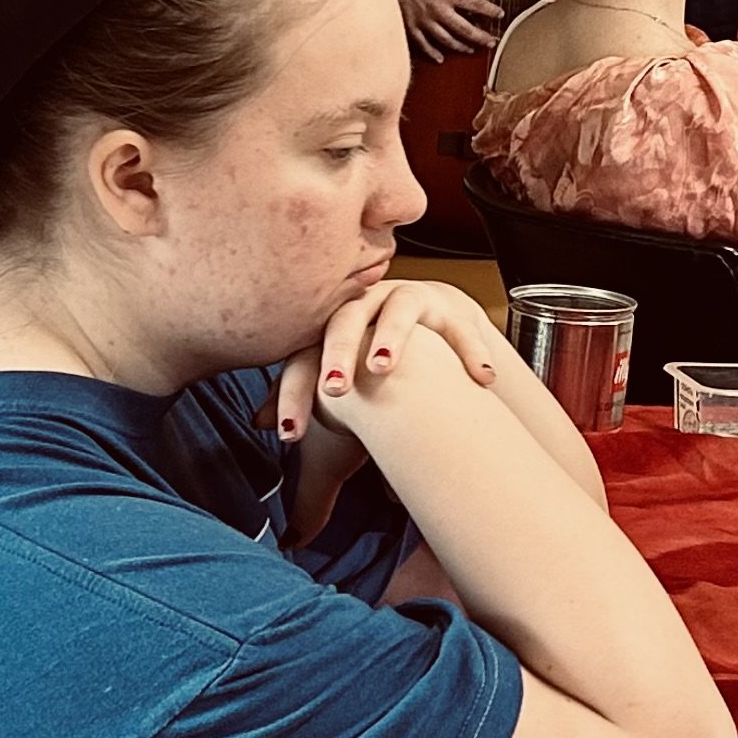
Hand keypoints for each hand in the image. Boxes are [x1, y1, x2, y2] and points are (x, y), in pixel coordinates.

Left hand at [276, 274, 507, 449]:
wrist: (425, 308)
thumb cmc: (368, 345)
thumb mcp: (333, 370)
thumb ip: (300, 395)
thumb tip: (258, 425)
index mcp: (329, 329)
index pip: (303, 360)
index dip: (293, 395)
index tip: (290, 436)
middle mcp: (364, 307)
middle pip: (343, 323)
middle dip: (338, 355)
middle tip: (334, 389)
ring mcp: (405, 301)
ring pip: (397, 310)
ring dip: (390, 337)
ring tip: (384, 367)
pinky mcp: (446, 305)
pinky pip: (458, 327)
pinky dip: (468, 352)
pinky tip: (480, 380)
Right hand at [382, 0, 501, 58]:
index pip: (476, 5)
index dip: (490, 10)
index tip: (499, 14)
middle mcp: (437, 10)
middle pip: (465, 29)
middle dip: (481, 36)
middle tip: (491, 41)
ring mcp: (423, 20)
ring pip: (446, 40)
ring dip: (461, 47)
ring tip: (471, 50)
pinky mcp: (410, 25)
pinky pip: (423, 44)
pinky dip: (432, 53)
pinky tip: (440, 58)